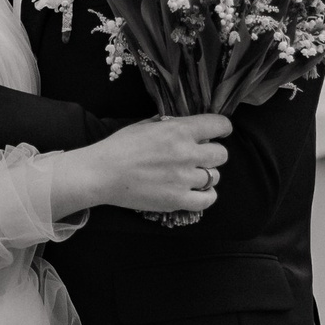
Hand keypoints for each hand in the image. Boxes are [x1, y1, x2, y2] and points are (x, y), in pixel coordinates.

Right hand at [63, 113, 230, 214]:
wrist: (101, 174)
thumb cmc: (119, 147)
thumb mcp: (146, 125)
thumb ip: (170, 125)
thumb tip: (186, 125)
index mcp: (179, 130)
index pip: (219, 124)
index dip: (222, 128)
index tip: (219, 132)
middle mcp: (186, 153)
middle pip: (221, 154)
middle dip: (213, 154)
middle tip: (200, 156)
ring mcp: (183, 179)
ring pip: (214, 177)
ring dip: (205, 175)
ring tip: (190, 175)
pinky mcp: (177, 200)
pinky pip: (208, 199)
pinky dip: (206, 195)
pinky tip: (196, 191)